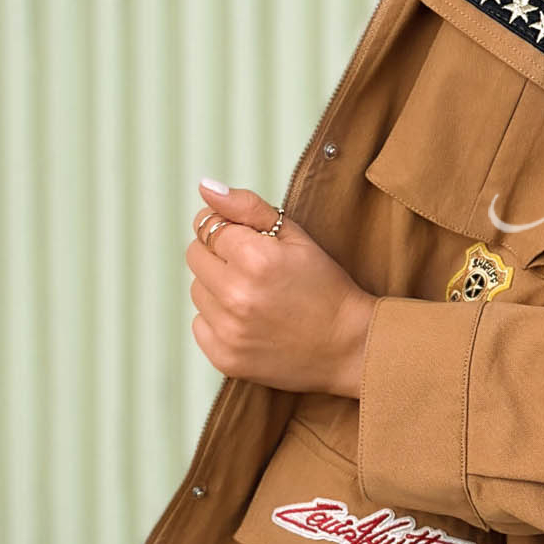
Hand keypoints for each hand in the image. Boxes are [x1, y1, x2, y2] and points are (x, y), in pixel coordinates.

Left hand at [187, 181, 376, 396]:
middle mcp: (237, 295)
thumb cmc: (325, 286)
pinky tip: (250, 320)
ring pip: (196, 290)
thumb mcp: (295, 236)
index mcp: (256, 258)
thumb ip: (247, 207)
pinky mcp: (224, 357)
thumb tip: (205, 186)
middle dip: (218, 255)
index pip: (207, 226)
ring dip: (218, 288)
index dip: (228, 229)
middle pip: (195, 256)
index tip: (249, 240)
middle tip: (254, 267)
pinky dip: (218, 319)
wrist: (348, 345)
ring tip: (255, 295)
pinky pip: (199, 324)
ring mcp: (229, 330)